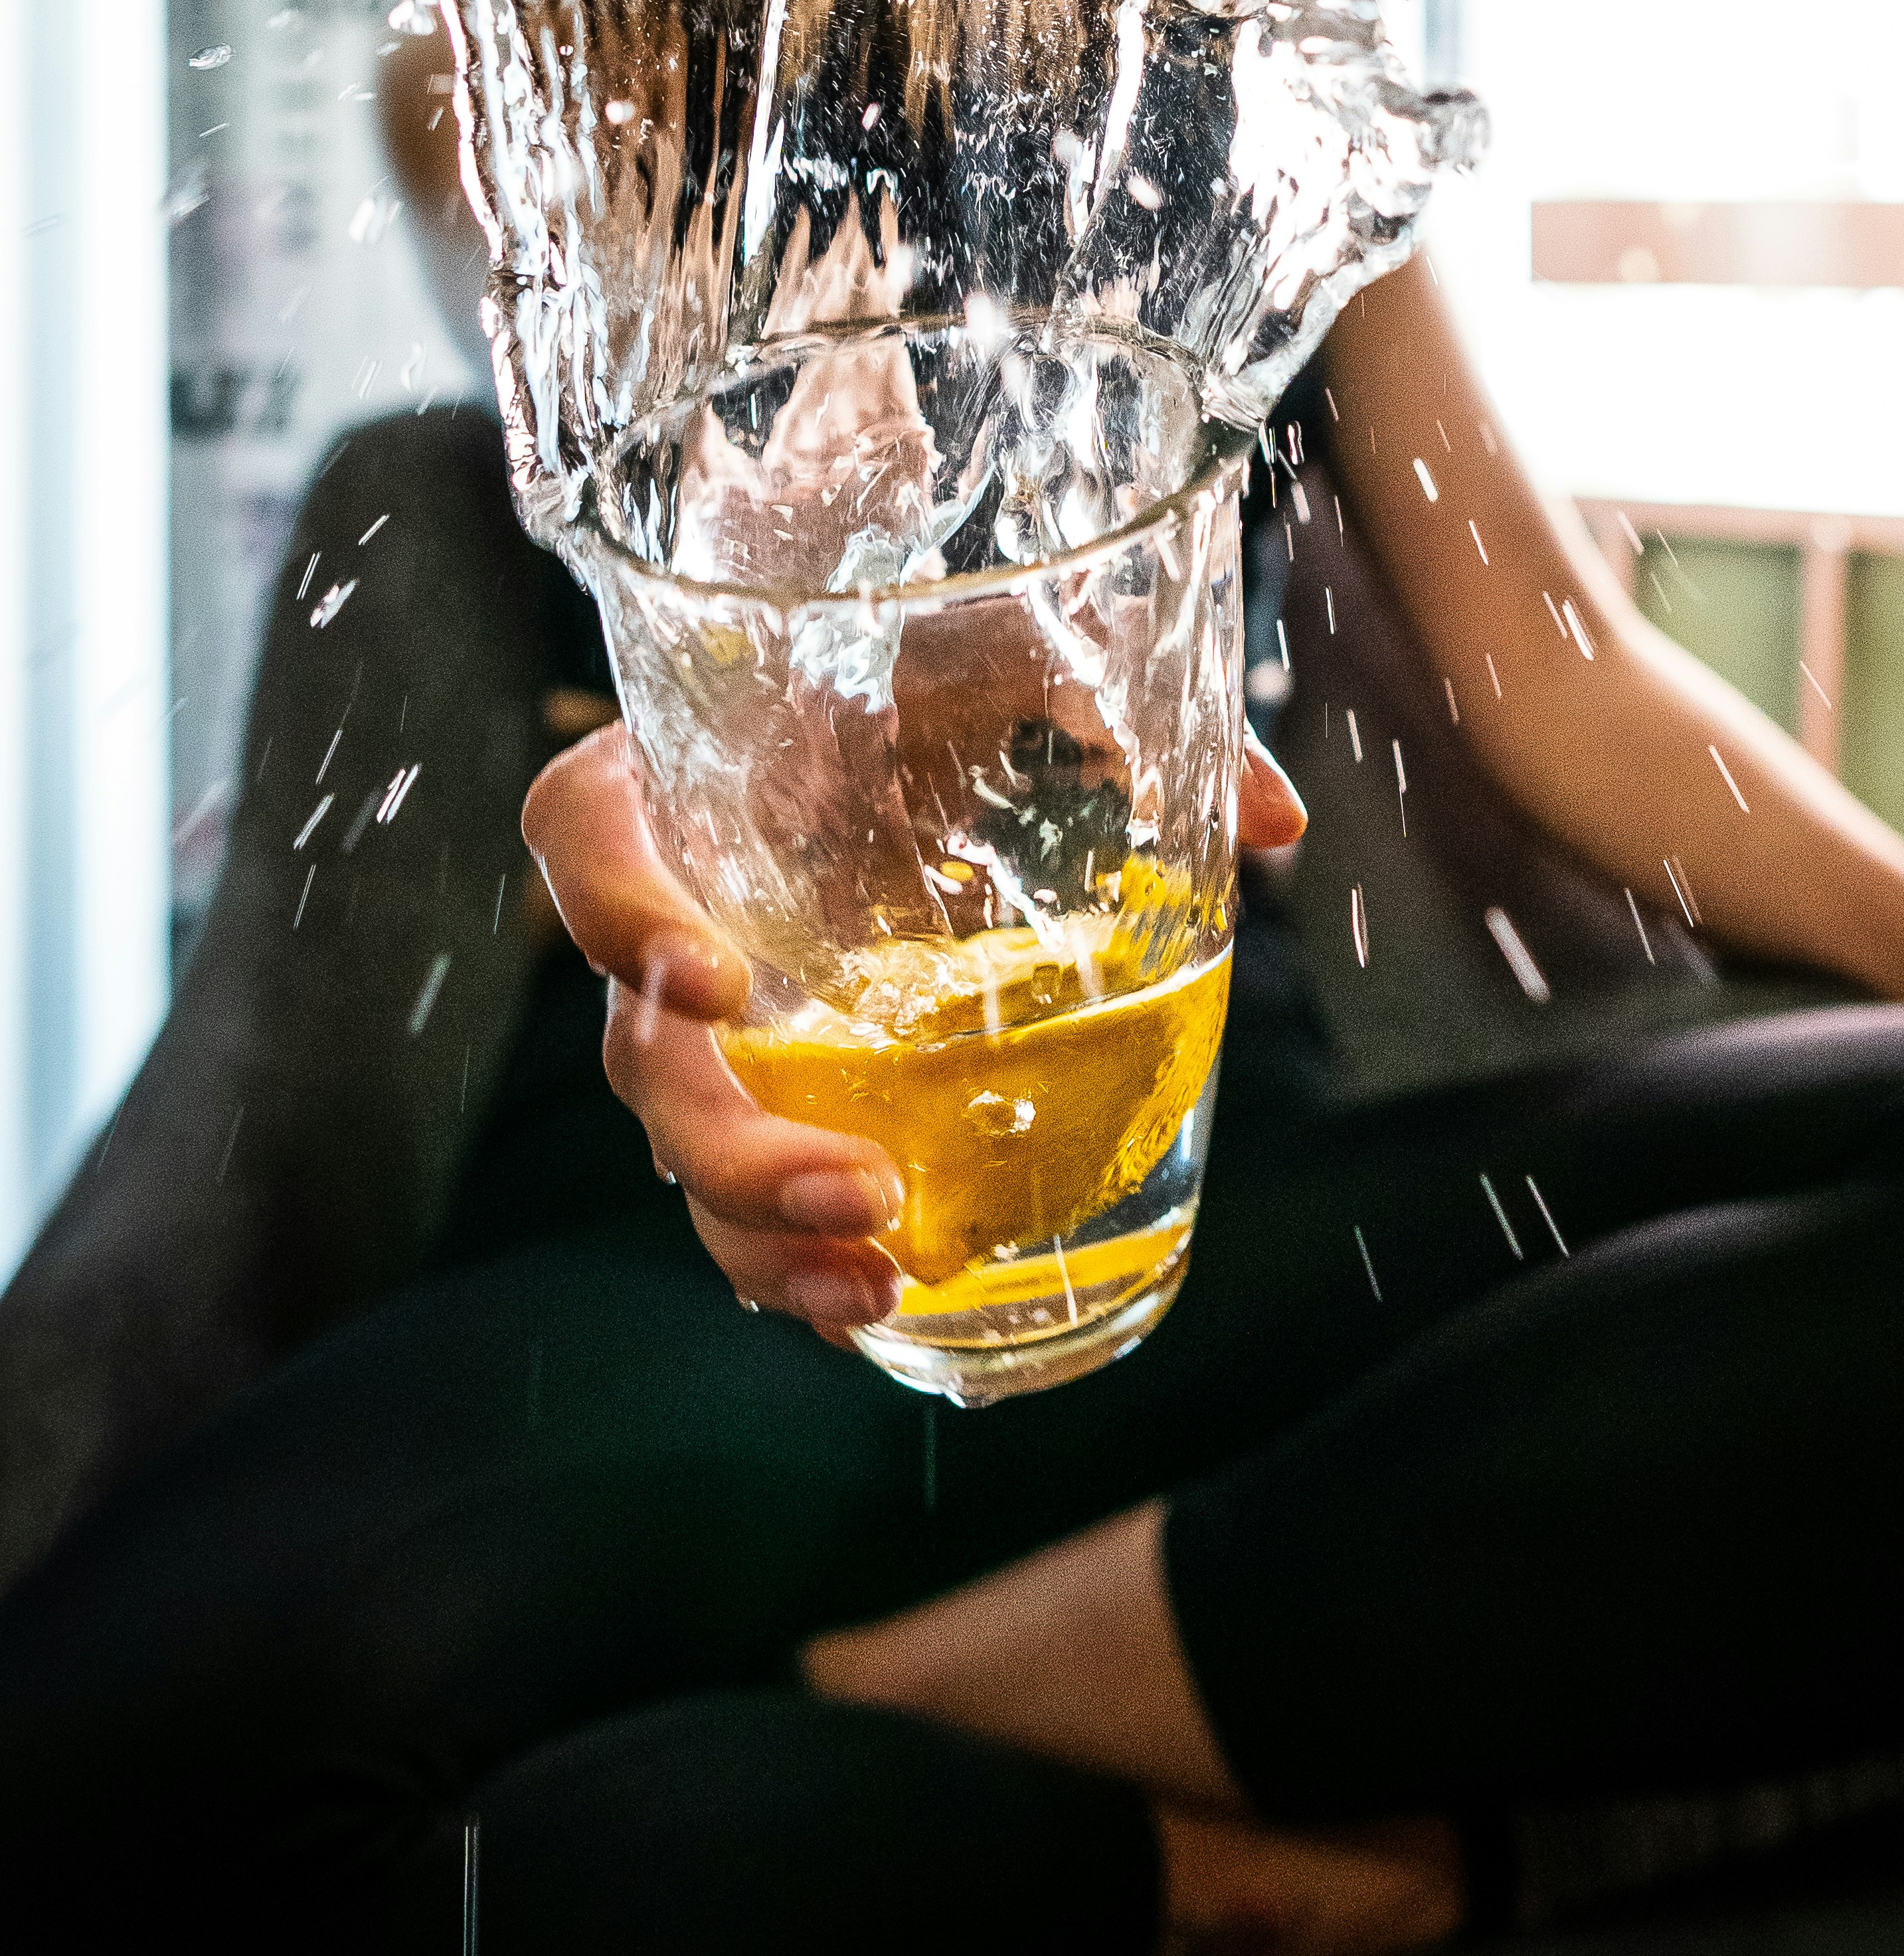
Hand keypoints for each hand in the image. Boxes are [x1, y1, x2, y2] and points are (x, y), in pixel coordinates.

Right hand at [522, 721, 1304, 1340]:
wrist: (898, 693)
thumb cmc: (936, 659)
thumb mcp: (1010, 652)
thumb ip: (1121, 722)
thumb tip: (1270, 826)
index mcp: (678, 773)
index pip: (581, 835)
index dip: (618, 915)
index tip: (719, 983)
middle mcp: (674, 904)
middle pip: (635, 1052)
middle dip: (735, 1149)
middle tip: (866, 1189)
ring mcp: (711, 1013)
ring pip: (685, 1150)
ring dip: (765, 1237)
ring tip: (883, 1284)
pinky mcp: (773, 1077)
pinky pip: (749, 1186)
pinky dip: (798, 1256)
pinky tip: (880, 1302)